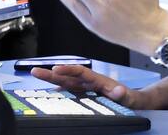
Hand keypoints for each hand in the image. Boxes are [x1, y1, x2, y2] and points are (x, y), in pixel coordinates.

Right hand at [30, 65, 151, 108]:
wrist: (132, 99)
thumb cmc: (130, 98)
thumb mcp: (130, 98)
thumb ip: (124, 95)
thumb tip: (118, 90)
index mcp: (98, 80)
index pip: (80, 72)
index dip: (67, 70)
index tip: (55, 69)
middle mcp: (90, 81)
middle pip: (68, 75)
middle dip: (52, 73)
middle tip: (35, 71)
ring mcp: (86, 87)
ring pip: (66, 82)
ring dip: (52, 79)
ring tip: (36, 75)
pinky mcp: (85, 93)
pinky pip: (69, 90)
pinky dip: (59, 89)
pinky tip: (49, 90)